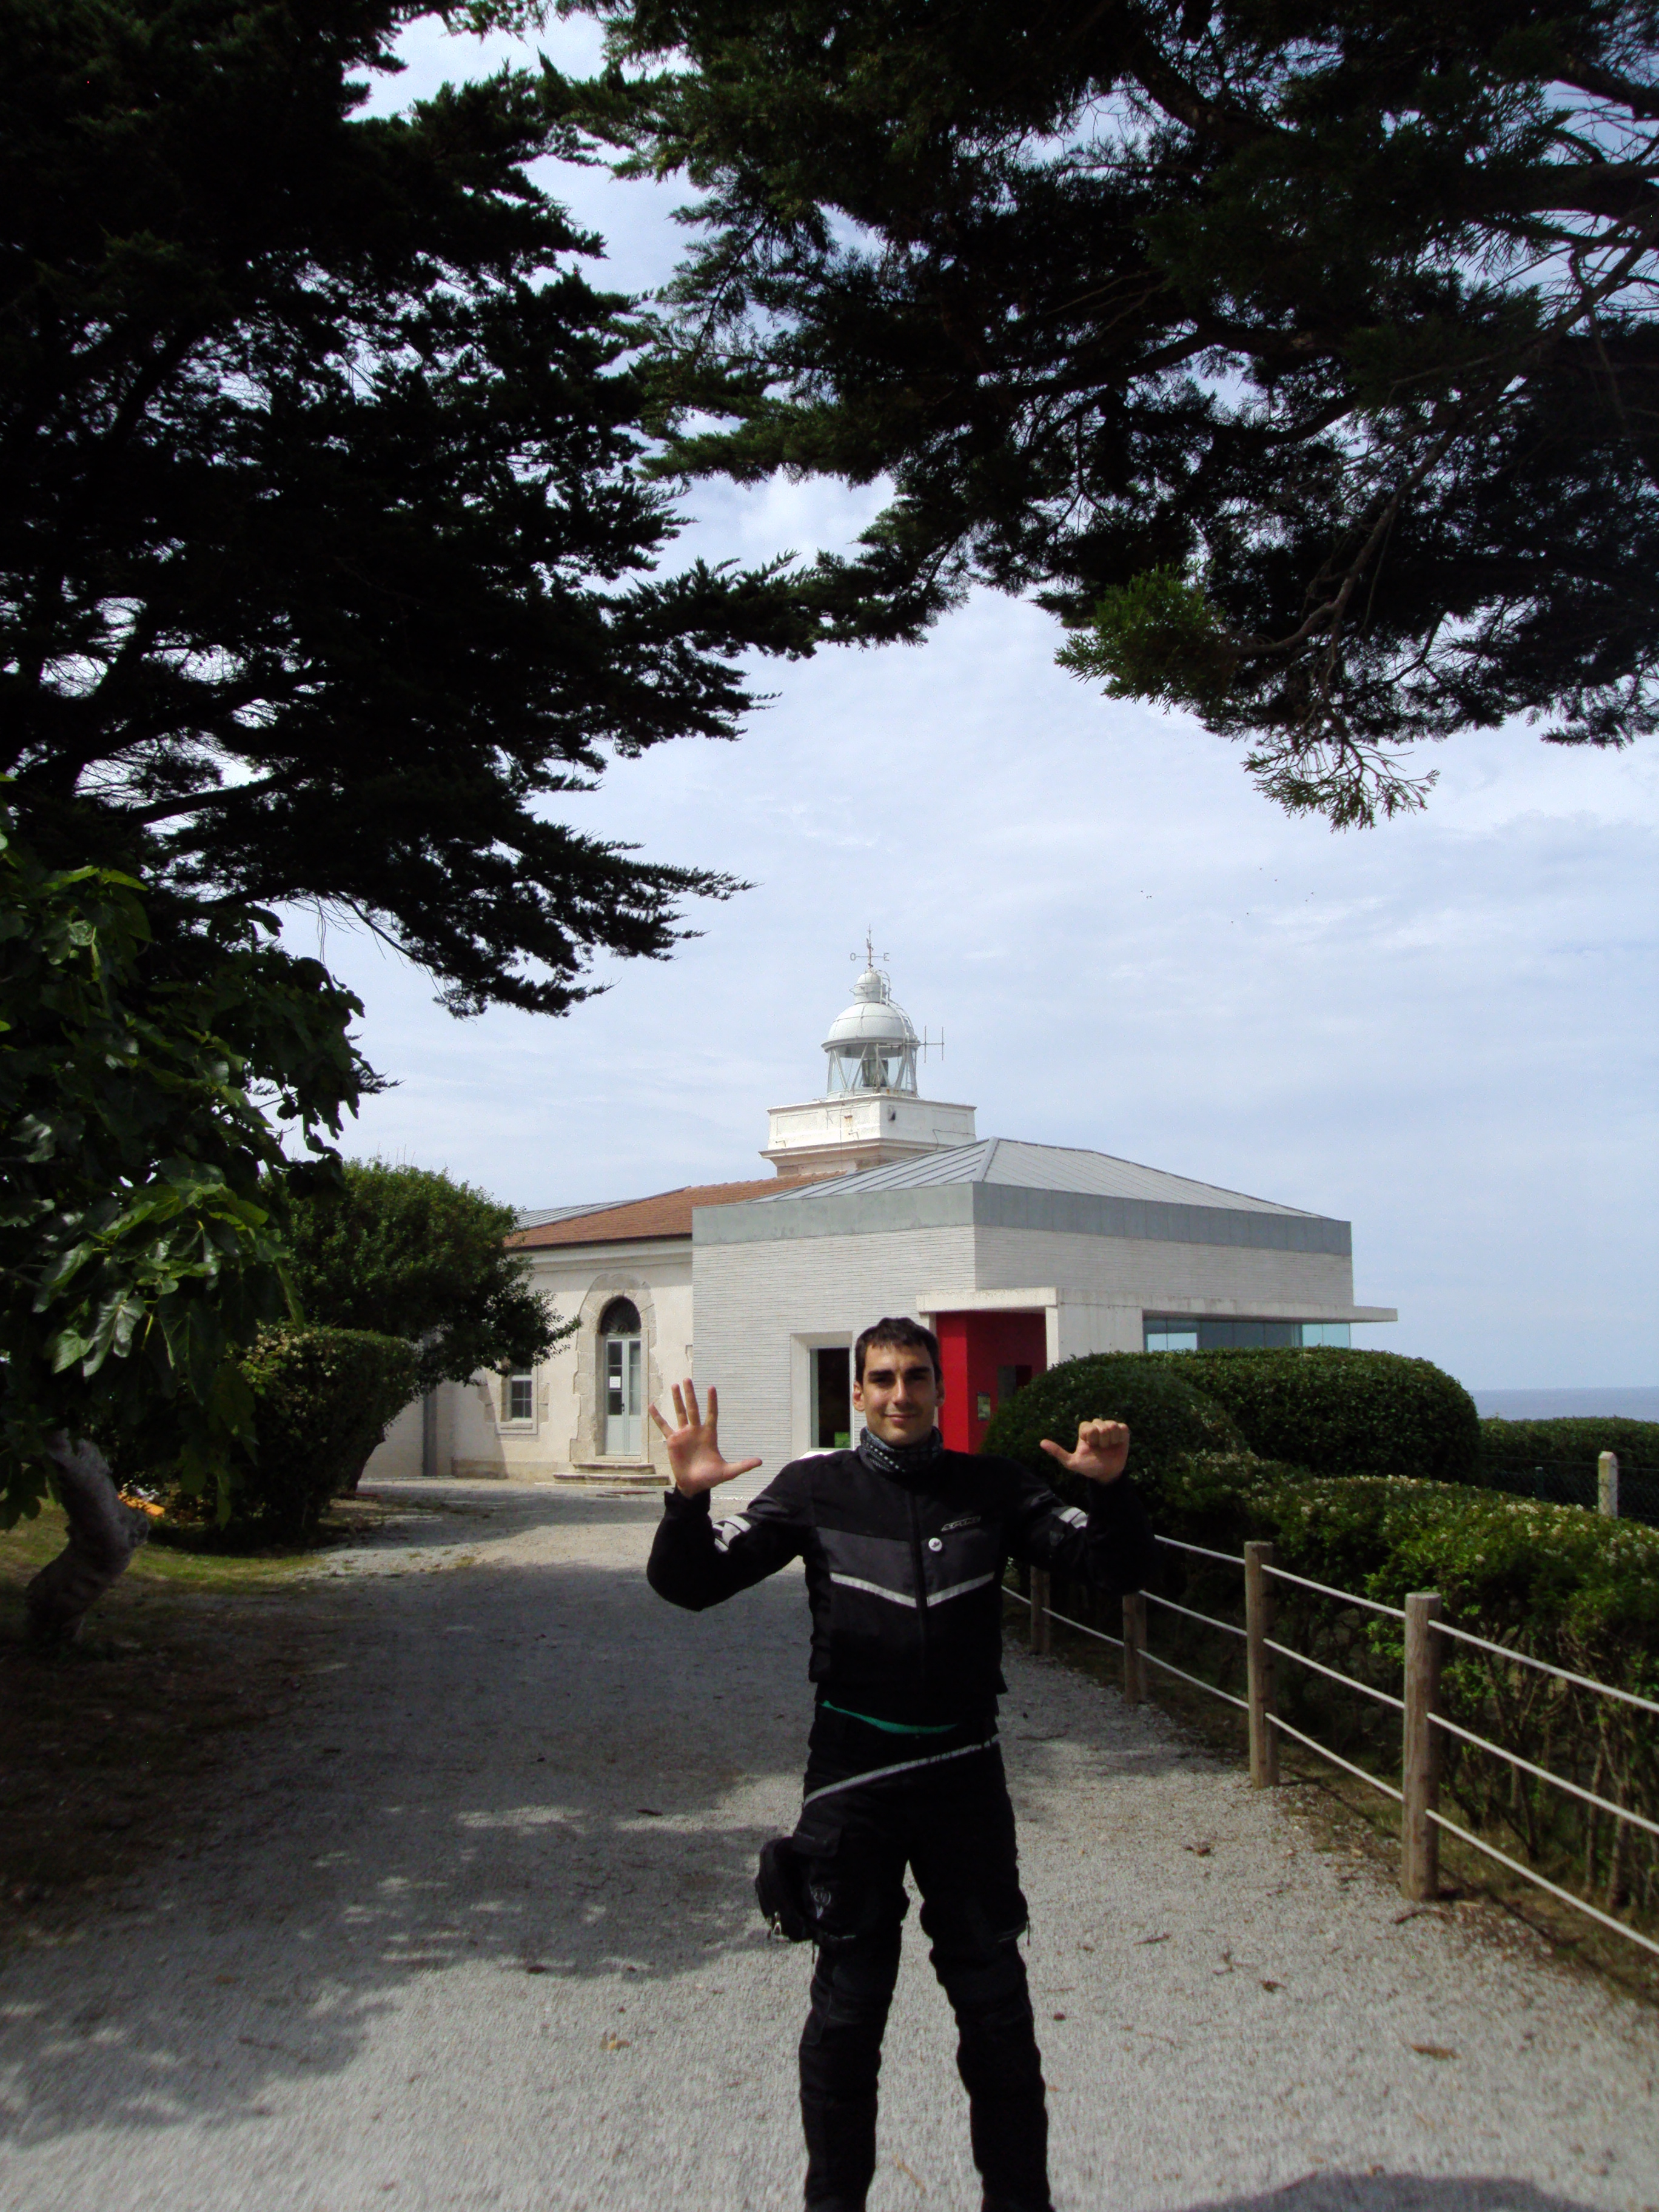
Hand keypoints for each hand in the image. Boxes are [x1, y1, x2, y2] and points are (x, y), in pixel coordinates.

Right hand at [649, 1380, 761, 1496]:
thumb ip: (742, 1465)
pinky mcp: (672, 1441)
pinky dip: (657, 1416)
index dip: (712, 1402)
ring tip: (674, 1385)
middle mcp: (696, 1431)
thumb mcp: (728, 1472)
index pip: (712, 1414)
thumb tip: (760, 1462)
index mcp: (709, 1435)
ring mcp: (683, 1435)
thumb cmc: (710, 1477)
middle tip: (687, 1379)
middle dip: (690, 1394)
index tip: (711, 1388)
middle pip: (693, 1409)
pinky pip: (664, 1426)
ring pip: (679, 1413)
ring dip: (677, 1399)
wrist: (694, 1485)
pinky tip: (652, 1406)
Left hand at [1039, 1419, 1129, 1484]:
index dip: (1090, 1436)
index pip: (1087, 1425)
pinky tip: (1117, 1444)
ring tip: (1109, 1447)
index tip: (1090, 1446)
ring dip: (1110, 1439)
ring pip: (1111, 1425)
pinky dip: (1120, 1437)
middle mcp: (1097, 1427)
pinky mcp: (1122, 1432)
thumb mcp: (1072, 1462)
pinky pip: (1122, 1428)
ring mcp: (1109, 1429)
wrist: (1106, 1474)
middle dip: (1100, 1439)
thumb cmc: (1089, 1467)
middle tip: (1100, 1448)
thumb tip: (1041, 1443)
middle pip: (1100, 1423)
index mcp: (1085, 1431)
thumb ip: (1058, 1452)